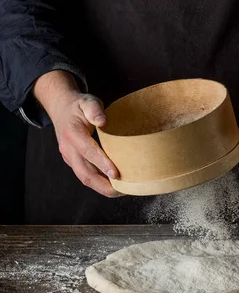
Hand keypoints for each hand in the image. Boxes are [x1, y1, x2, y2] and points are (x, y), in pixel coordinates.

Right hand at [33, 71, 121, 197]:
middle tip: (123, 190)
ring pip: (84, 177)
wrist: (60, 108)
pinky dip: (98, 182)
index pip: (88, 152)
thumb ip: (95, 110)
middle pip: (85, 173)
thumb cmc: (78, 106)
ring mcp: (69, 157)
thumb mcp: (87, 101)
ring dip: (101, 187)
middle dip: (103, 185)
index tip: (116, 173)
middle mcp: (68, 148)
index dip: (102, 163)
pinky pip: (85, 174)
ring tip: (120, 191)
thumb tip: (103, 121)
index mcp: (73, 134)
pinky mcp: (72, 161)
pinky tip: (112, 184)